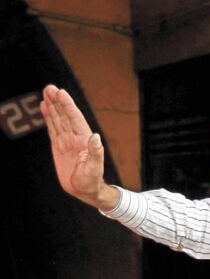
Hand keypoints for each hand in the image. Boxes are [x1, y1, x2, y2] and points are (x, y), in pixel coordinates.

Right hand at [40, 85, 118, 209]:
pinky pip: (52, 129)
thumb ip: (95, 152)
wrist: (86, 191)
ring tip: (46, 92)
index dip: (68, 105)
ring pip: (58, 120)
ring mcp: (67, 141)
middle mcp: (75, 137)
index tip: (61, 92)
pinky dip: (49, 118)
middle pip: (65, 115)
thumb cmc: (92, 180)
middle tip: (49, 87)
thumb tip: (95, 137)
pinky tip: (45, 108)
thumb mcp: (95, 167)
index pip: (75, 118)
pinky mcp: (59, 147)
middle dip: (58, 102)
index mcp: (84, 139)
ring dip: (52, 106)